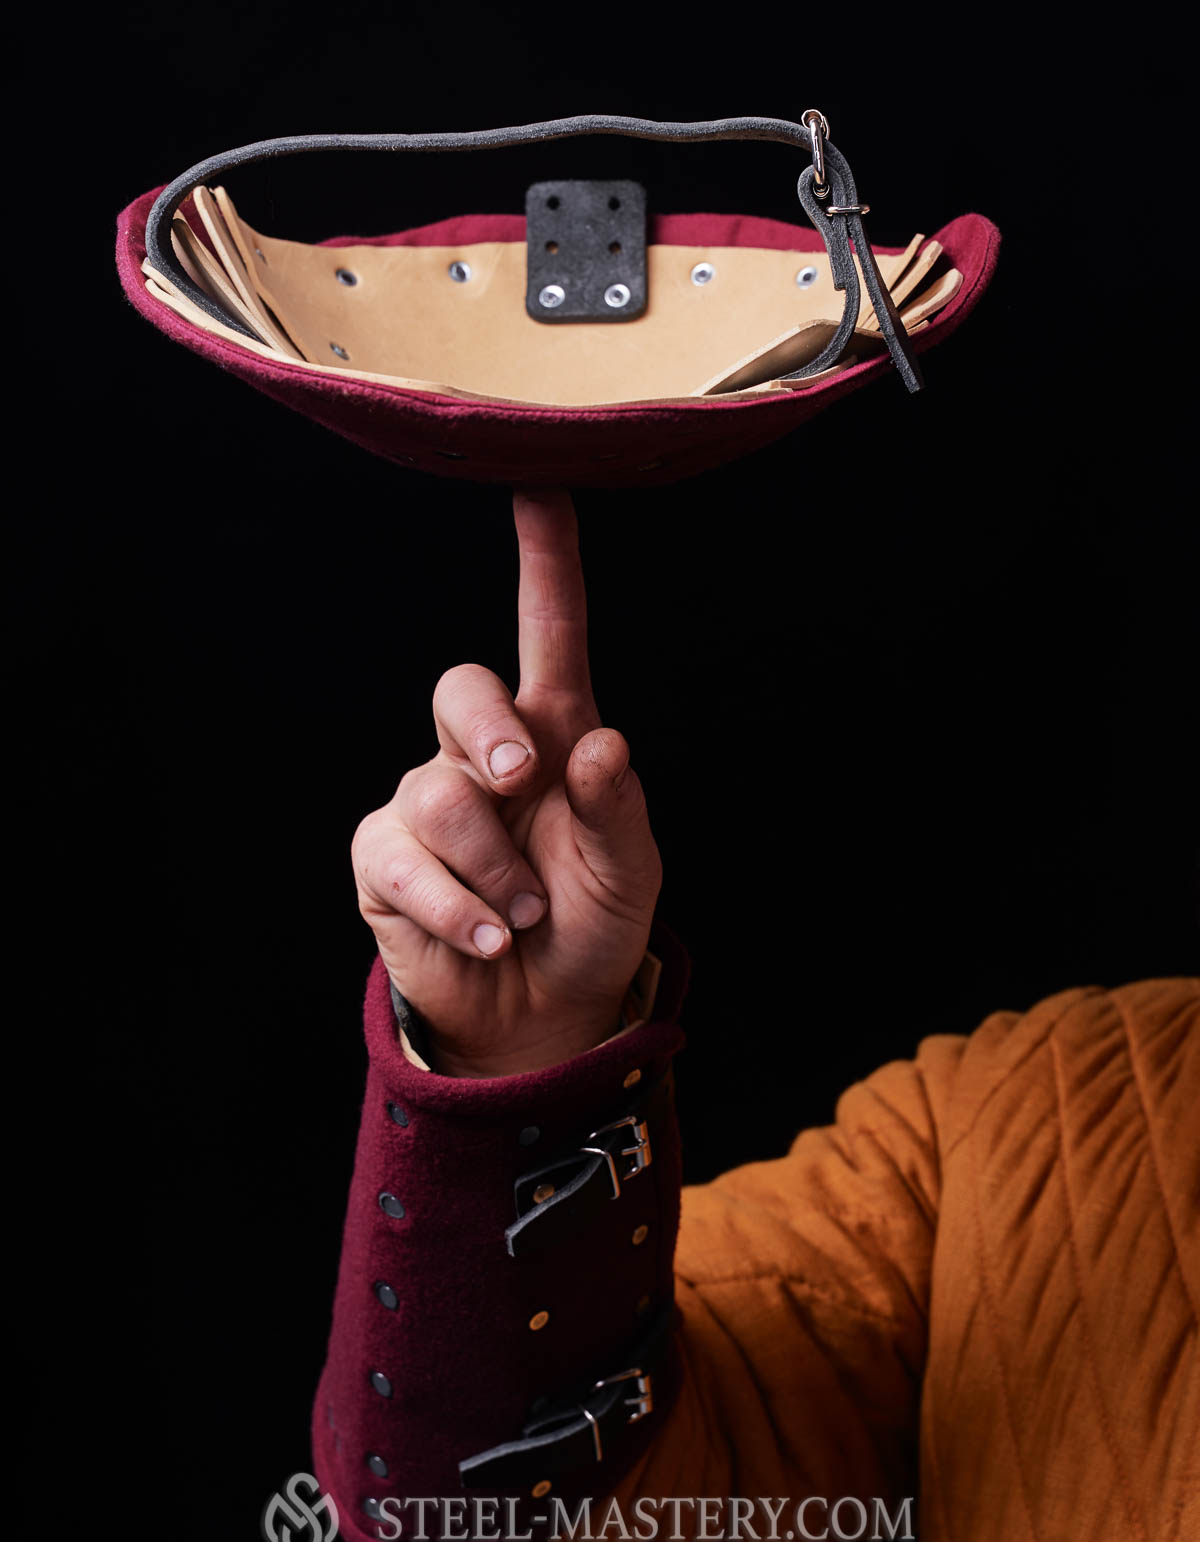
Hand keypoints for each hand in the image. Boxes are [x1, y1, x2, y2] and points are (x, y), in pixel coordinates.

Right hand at [352, 489, 662, 1076]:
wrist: (541, 1011)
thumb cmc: (591, 922)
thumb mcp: (630, 874)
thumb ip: (620, 811)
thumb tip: (598, 744)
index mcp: (555, 738)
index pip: (548, 636)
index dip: (546, 565)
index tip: (542, 490)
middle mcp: (485, 756)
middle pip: (460, 688)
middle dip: (491, 733)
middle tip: (524, 783)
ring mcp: (427, 805)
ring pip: (437, 792)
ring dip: (494, 866)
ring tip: (524, 915)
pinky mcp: (385, 859)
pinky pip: (402, 859)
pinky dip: (456, 907)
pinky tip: (489, 936)